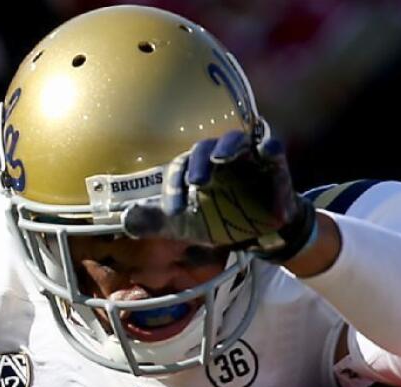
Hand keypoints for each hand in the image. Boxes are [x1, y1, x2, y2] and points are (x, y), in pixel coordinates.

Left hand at [122, 130, 316, 262]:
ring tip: (222, 160)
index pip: (180, 167)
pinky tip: (266, 158)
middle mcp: (219, 156)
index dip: (174, 187)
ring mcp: (247, 157)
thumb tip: (125, 220)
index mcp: (197, 167)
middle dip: (198, 163)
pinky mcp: (274, 164)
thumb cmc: (223, 219)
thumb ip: (159, 221)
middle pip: (205, 147)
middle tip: (196, 182)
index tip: (174, 211)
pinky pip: (273, 150)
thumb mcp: (189, 226)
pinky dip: (270, 153)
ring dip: (228, 146)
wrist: (259, 233)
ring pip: (237, 139)